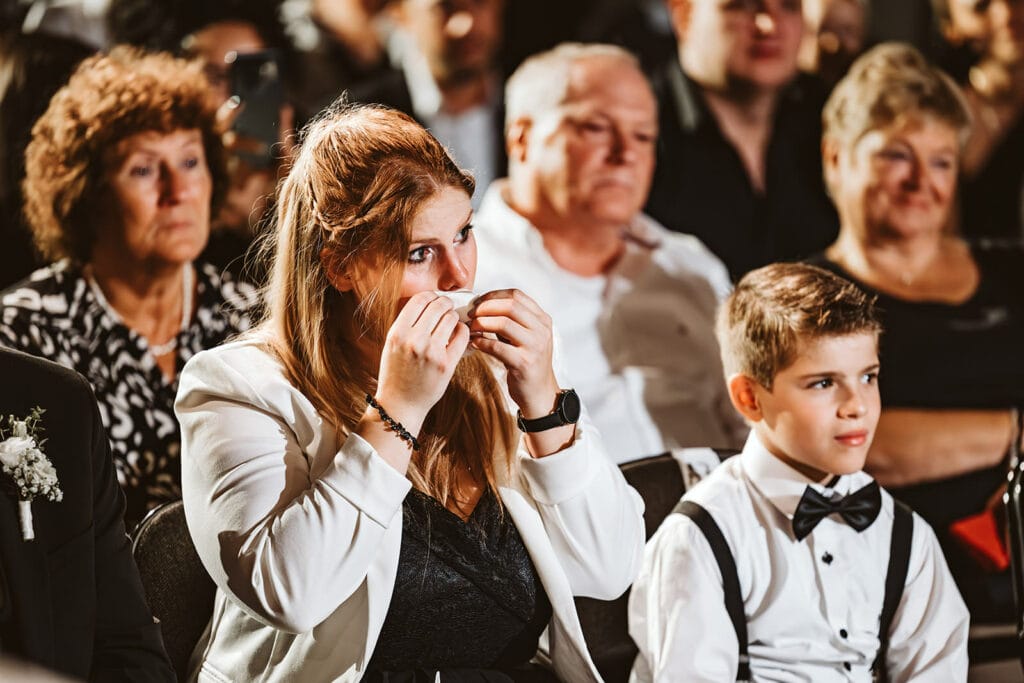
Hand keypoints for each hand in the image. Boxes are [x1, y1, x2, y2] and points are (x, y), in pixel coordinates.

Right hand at [376, 292, 468, 432]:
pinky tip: (458, 334)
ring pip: (451, 318)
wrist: (400, 404)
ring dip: (453, 317)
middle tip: (447, 308)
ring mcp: (431, 352)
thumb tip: (428, 302)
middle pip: (438, 305)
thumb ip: (408, 324)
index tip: (435, 300)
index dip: (431, 296)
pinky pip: (462, 335)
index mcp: (398, 333)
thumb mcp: (392, 344)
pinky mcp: (446, 364)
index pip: (420, 299)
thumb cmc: (396, 373)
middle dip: (445, 304)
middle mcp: (414, 340)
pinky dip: (462, 331)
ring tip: (451, 323)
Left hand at [468, 289, 559, 417]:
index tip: (478, 302)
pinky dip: (481, 342)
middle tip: (471, 314)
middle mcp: (542, 330)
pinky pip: (497, 347)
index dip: (493, 295)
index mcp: (542, 319)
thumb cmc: (527, 361)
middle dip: (485, 307)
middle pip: (510, 305)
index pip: (516, 295)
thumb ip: (510, 320)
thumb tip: (481, 305)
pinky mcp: (524, 363)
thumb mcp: (525, 336)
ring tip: (471, 328)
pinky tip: (473, 343)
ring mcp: (535, 347)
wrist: (539, 392)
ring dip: (481, 323)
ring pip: (503, 323)